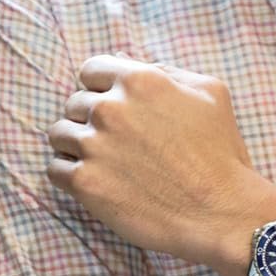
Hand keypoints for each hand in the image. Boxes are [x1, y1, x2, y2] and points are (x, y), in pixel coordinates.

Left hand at [46, 53, 256, 263]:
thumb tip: (128, 62)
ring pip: (59, 134)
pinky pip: (54, 170)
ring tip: (103, 163)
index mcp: (139, 80)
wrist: (220, 213)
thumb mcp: (211, 94)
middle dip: (91, 120)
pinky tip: (94, 181)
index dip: (101, 88)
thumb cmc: (221, 155)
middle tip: (116, 143)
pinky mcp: (85, 183)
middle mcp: (110, 108)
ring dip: (75, 146)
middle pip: (74, 103)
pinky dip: (68, 175)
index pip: (91, 70)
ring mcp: (94, 146)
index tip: (113, 109)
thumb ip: (167, 71)